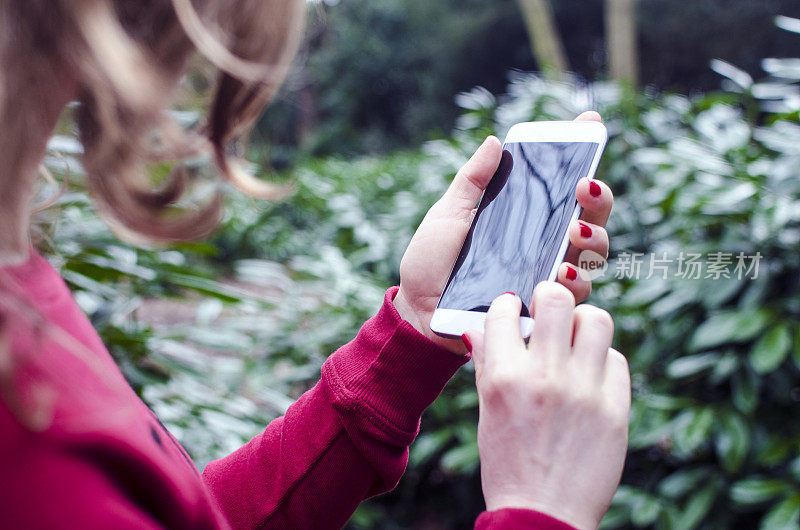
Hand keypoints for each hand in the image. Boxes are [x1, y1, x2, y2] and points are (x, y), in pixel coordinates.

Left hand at [394, 112, 613, 352]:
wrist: (418, 311)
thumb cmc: (432, 262)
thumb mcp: (448, 215)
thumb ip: (472, 182)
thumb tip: (493, 142)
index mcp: (527, 217)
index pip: (563, 184)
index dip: (582, 151)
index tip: (590, 121)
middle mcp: (546, 243)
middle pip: (591, 216)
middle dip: (598, 197)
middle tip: (583, 185)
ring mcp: (548, 274)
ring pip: (593, 253)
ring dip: (591, 238)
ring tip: (574, 229)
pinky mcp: (543, 306)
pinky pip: (574, 294)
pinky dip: (574, 281)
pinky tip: (562, 273)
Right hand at [463, 285, 629, 529]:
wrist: (543, 515)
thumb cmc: (508, 464)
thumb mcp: (486, 412)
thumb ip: (486, 364)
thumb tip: (478, 328)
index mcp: (505, 378)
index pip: (505, 309)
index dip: (508, 305)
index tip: (512, 310)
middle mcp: (546, 377)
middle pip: (556, 298)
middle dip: (550, 297)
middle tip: (549, 311)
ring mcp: (585, 391)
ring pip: (596, 319)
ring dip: (582, 324)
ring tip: (575, 340)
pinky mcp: (616, 408)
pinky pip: (616, 359)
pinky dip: (602, 362)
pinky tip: (590, 377)